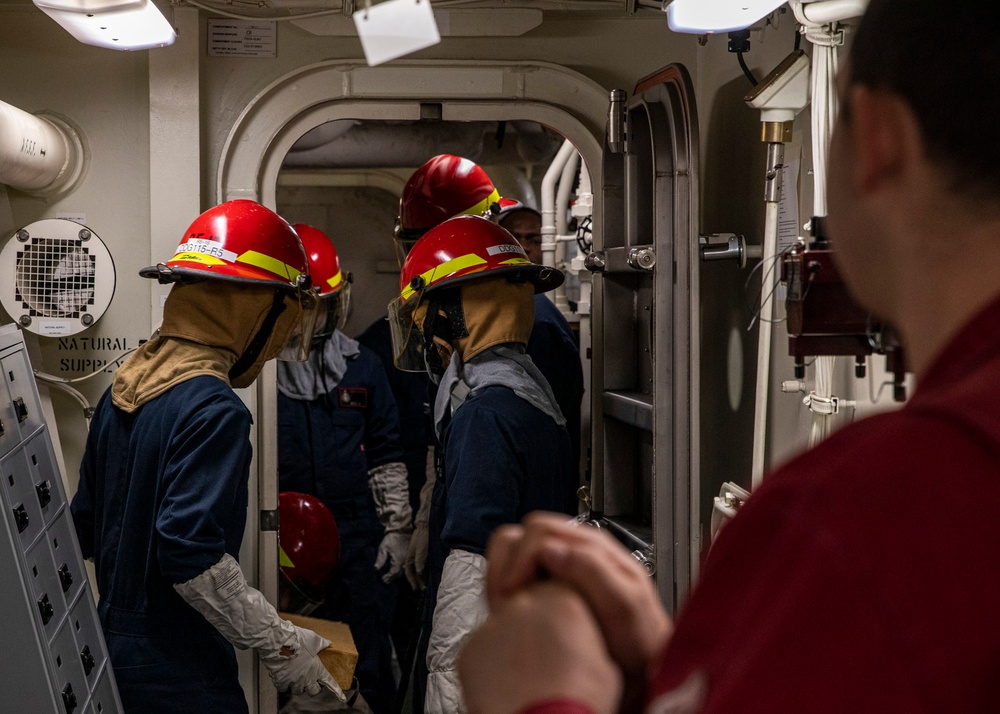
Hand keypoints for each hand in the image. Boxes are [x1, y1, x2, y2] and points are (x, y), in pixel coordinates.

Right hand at [262, 625, 345, 698]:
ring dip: (297, 686)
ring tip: (295, 677)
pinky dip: (283, 684)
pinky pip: (284, 688)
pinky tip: (283, 676)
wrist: (279, 642)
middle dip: (312, 688)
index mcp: (317, 669)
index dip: (337, 691)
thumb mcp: (314, 639)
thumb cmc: (298, 640)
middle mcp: (307, 678)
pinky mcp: (282, 682)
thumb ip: (322, 643)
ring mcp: (294, 682)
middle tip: (310, 680)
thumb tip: (329, 643)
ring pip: (298, 691)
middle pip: (313, 692)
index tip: (342, 698)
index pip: (330, 682)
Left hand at [375, 530, 410, 583]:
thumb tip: (376, 569)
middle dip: (392, 578)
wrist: (402, 529)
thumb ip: (380, 559)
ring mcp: (409, 559)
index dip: (388, 577)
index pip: (393, 573)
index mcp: (398, 561)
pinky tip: (401, 572)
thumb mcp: (383, 548)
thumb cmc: (391, 538)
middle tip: (386, 580)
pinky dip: (405, 571)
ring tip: (391, 578)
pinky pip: (409, 567)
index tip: (383, 579)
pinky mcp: (412, 557)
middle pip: (399, 574)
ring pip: (405, 572)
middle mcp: (405, 562)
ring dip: (398, 575)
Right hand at [404, 519, 428, 589]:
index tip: (416, 589)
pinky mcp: (423, 553)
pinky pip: (423, 565)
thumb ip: (419, 562)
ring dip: (421, 577)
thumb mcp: (420, 551)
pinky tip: (429, 574)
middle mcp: (412, 558)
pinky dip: (425, 571)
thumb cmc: (422, 538)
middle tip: (422, 589)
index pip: (409, 573)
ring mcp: (418, 555)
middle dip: (417, 581)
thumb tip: (419, 573)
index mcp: (409, 558)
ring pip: (418, 569)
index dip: (412, 581)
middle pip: (414, 572)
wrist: (425, 526)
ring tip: (426, 584)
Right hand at [486, 512, 671, 709]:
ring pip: (516, 550)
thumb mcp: (626, 606)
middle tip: (506, 599)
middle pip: (524, 535)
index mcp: (594, 547)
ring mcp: (560, 569)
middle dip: (509, 564)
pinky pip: (517, 573)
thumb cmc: (640, 641)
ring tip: (505, 604)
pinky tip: (511, 609)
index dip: (522, 558)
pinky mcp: (548, 587)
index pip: (541, 531)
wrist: (644, 669)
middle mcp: (574, 552)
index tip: (513, 591)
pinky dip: (505, 586)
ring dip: (503, 573)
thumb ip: (593, 571)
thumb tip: (550, 550)